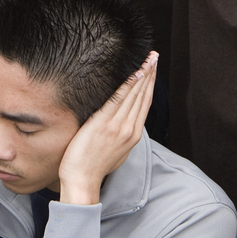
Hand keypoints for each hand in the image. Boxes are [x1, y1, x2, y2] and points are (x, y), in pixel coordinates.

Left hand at [57, 52, 156, 204]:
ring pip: (134, 95)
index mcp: (133, 135)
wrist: (82, 180)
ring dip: (142, 75)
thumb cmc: (94, 167)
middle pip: (143, 96)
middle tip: (154, 57)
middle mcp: (129, 129)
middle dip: (150, 74)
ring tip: (148, 59)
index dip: (150, 85)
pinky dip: (128, 86)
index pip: (145, 104)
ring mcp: (118, 126)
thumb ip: (121, 135)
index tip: (153, 70)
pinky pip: (118, 100)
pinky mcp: (103, 124)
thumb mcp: (116, 151)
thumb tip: (123, 123)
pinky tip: (134, 73)